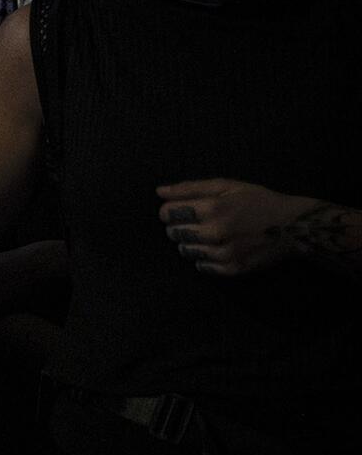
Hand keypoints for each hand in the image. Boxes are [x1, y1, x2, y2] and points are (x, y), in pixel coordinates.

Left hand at [157, 179, 313, 276]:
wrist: (295, 225)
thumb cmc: (259, 200)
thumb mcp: (228, 185)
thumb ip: (191, 188)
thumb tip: (159, 191)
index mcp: (214, 208)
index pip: (169, 213)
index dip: (169, 210)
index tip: (178, 210)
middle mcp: (217, 233)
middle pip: (175, 233)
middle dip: (179, 226)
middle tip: (197, 221)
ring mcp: (225, 253)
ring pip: (186, 251)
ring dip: (190, 242)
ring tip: (208, 233)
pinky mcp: (233, 268)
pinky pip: (203, 266)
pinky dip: (203, 258)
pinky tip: (215, 247)